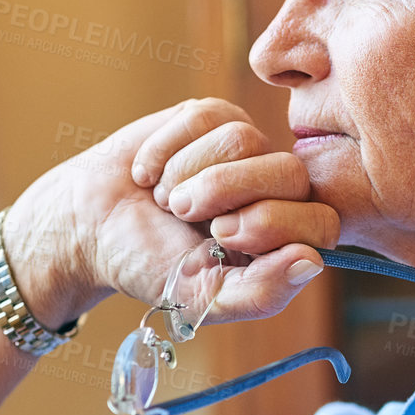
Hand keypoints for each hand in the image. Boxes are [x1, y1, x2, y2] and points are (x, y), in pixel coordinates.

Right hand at [0, 97, 339, 330]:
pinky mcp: (214, 116)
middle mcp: (278, 192)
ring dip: (186, 175)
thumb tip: (311, 263)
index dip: (272, 224)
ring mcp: (249, 149)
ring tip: (165, 198)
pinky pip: (205, 116)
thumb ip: (261, 292)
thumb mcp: (201, 298)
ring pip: (243, 140)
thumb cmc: (151, 266)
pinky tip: (149, 172)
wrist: (92, 226)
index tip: (221, 236)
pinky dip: (164, 149)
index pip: (322, 222)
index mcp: (286, 240)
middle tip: (183, 214)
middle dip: (223, 194)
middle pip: (290, 173)